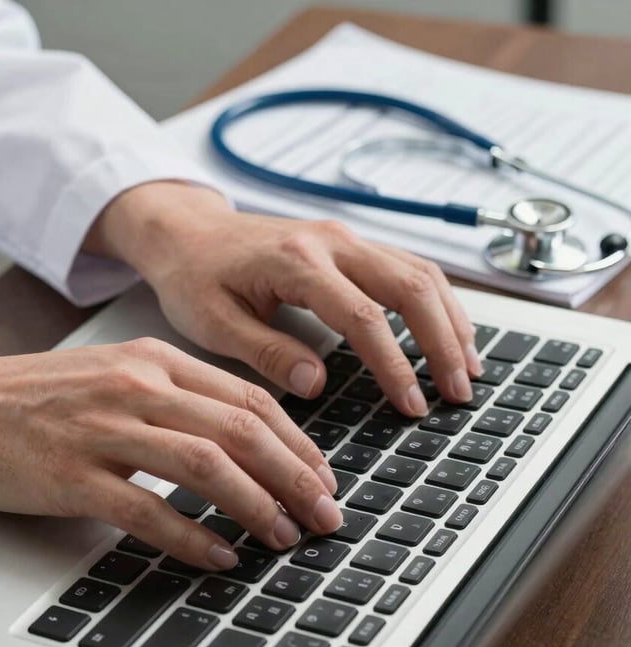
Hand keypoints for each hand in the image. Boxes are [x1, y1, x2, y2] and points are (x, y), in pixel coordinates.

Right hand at [0, 342, 339, 569]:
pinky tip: (220, 556)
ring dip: (256, 504)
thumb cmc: (35, 396)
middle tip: (326, 513)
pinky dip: (192, 536)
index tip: (323, 475)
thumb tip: (243, 438)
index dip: (297, 441)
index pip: (248, 398)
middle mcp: (136, 387)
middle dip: (295, 476)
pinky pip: (147, 509)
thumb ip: (177, 396)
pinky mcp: (71, 475)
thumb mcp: (115, 373)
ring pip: (205, 464)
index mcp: (154, 360)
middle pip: (240, 429)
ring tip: (285, 536)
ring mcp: (103, 429)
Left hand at [87, 182, 481, 416]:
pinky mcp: (349, 245)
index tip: (412, 404)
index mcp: (296, 262)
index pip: (363, 317)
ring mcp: (345, 238)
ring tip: (468, 368)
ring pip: (419, 271)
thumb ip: (265, 351)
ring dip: (450, 320)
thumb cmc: (195, 276)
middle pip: (411, 285)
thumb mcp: (213, 322)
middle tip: (458, 391)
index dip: (394, 364)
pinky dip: (435, 302)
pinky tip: (447, 332)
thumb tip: (316, 383)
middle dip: (443, 342)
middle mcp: (331, 242)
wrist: (187, 232)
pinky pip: (408, 267)